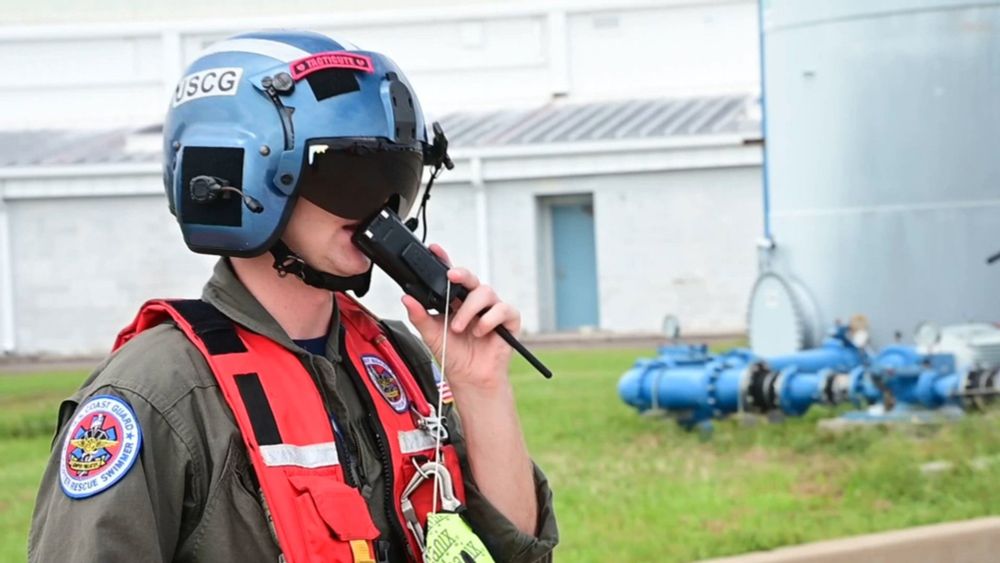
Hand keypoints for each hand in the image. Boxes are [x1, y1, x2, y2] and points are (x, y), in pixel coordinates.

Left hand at [401, 244, 519, 390]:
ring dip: (470, 309)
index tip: (435, 250)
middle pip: (470, 277)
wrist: (470, 378)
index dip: (444, 261)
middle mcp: (474, 301)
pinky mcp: (508, 320)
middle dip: (461, 274)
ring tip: (459, 328)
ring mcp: (492, 309)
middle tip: (451, 278)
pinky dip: (489, 319)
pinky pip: (503, 309)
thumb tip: (406, 298)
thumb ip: (420, 316)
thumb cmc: (453, 355)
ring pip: (485, 291)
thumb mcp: (431, 334)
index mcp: (456, 301)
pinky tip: (480, 331)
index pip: (451, 277)